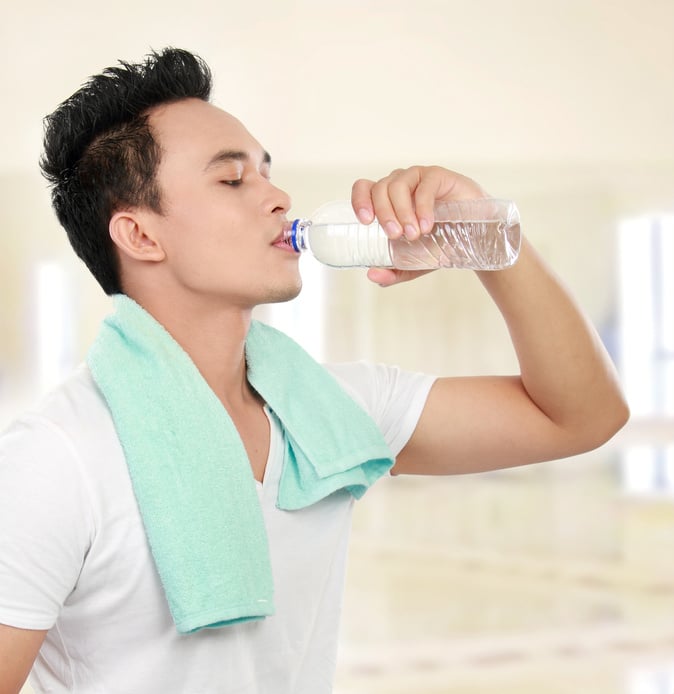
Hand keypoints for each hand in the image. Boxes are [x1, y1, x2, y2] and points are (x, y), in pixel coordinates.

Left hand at [351, 166, 487, 285]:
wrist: (474, 240)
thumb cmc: (439, 245)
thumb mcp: (412, 265)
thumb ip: (392, 272)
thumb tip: (372, 275)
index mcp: (386, 200)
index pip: (363, 188)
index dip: (359, 200)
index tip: (366, 222)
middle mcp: (399, 185)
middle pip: (379, 189)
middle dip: (384, 214)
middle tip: (395, 236)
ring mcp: (418, 178)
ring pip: (397, 185)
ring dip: (401, 211)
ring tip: (413, 234)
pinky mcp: (438, 176)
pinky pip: (424, 186)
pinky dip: (422, 207)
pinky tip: (427, 226)